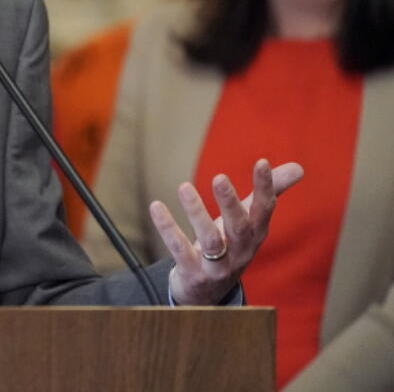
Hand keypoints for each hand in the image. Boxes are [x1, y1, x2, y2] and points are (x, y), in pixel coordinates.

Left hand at [152, 158, 303, 305]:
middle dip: (231, 203)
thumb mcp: (249, 221)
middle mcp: (240, 251)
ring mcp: (218, 266)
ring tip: (184, 187)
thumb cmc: (229, 246)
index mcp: (255, 234)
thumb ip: (268, 194)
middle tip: (219, 177)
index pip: (265, 210)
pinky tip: (156, 207)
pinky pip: (180, 251)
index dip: (265, 187)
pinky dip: (169, 229)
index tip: (261, 162)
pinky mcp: (194, 274)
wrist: (208, 293)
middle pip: (239, 227)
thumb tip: (299, 168)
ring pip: (210, 241)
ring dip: (197, 213)